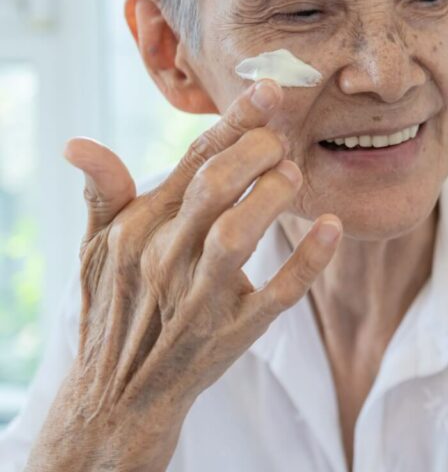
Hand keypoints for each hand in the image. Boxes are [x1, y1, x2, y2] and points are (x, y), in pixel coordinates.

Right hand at [27, 80, 341, 471]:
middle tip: (282, 142)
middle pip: (215, 188)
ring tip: (295, 175)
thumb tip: (79, 144)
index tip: (271, 90)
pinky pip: (276, 296)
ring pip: (238, 236)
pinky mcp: (233, 333)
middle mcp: (167, 256)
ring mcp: (200, 297)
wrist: (119, 394)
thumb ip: (103, 192)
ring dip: (274, 198)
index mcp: (142, 225)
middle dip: (256, 153)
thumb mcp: (97, 248)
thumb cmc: (115, 305)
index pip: (193, 159)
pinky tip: (332, 228)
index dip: (236, 121)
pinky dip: (307, 261)